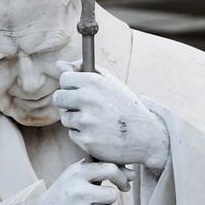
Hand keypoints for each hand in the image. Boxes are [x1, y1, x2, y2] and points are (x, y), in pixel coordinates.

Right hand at [28, 160, 129, 204]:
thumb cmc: (60, 199)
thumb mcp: (70, 178)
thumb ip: (95, 170)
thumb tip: (130, 172)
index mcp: (76, 174)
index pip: (110, 169)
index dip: (121, 177)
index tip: (123, 184)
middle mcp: (79, 191)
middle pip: (113, 195)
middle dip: (106, 201)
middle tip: (90, 203)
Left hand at [52, 63, 169, 172]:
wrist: (146, 136)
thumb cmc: (125, 107)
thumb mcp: (111, 83)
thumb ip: (84, 70)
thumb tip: (59, 64)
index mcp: (94, 82)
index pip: (64, 79)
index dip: (71, 85)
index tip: (77, 90)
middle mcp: (88, 99)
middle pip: (58, 98)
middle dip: (67, 102)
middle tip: (81, 107)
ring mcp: (87, 121)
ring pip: (65, 118)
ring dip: (76, 120)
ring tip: (96, 121)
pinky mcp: (86, 140)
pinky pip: (73, 134)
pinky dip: (82, 134)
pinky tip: (98, 133)